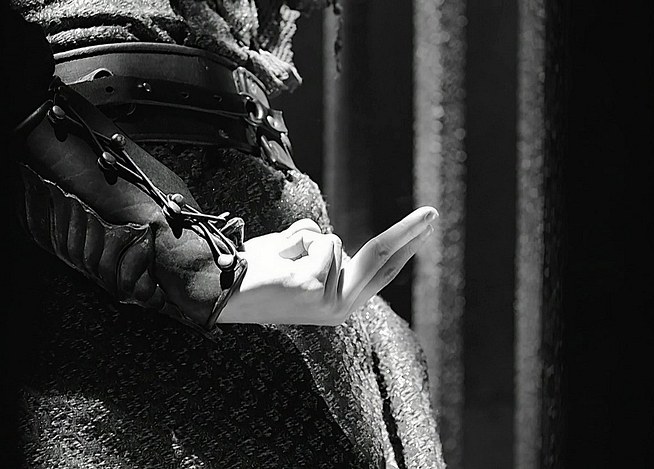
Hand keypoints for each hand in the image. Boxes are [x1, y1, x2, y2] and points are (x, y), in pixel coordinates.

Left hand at [219, 206, 437, 324]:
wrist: (220, 289)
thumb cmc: (256, 273)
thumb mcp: (297, 261)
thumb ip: (321, 255)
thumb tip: (329, 242)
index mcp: (338, 303)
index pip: (380, 271)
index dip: (405, 246)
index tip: (426, 226)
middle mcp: (339, 308)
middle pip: (381, 258)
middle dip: (408, 232)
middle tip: (433, 211)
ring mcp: (328, 300)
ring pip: (332, 241)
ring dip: (301, 240)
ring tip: (277, 261)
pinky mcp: (314, 287)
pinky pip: (316, 241)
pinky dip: (293, 240)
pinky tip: (275, 261)